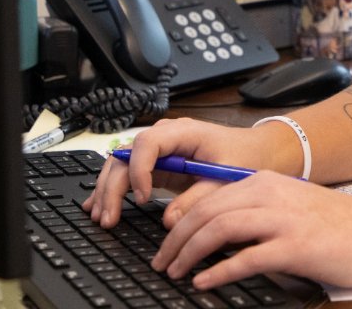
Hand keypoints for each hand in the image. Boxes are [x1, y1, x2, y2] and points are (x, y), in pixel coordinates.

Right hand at [82, 117, 275, 227]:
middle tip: (108, 217)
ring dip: (107, 189)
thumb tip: (170, 219)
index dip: (139, 170)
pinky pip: (128, 173)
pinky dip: (112, 189)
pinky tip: (97, 206)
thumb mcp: (225, 179)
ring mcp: (159, 151)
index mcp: (183, 132)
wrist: (254, 152)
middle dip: (112, 186)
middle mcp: (166, 137)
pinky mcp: (157, 165)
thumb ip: (199, 198)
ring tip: (100, 216)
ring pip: (121, 164)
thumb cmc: (242, 158)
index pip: (147, 144)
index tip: (142, 198)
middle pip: (126, 155)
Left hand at [152, 172, 351, 288]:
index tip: (165, 242)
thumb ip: (256, 214)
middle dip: (176, 239)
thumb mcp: (291, 208)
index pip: (209, 196)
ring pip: (220, 229)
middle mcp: (271, 194)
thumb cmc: (338, 226)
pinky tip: (205, 282)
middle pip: (207, 211)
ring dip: (190, 253)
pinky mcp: (297, 246)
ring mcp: (284, 219)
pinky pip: (247, 257)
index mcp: (267, 183)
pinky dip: (219, 271)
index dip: (180, 220)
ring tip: (175, 272)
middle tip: (161, 262)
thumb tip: (215, 235)